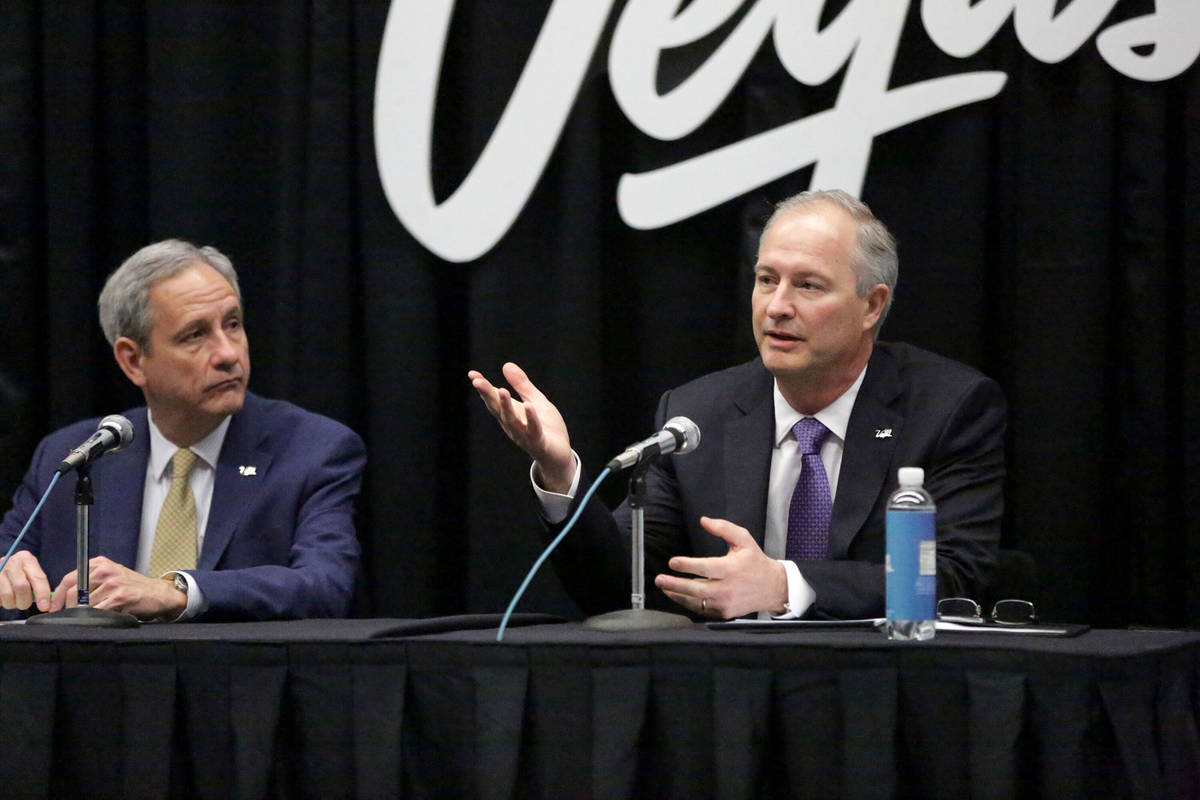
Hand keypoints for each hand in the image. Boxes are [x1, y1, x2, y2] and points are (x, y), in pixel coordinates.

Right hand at [0, 550, 52, 611]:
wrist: (2, 566)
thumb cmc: (20, 572)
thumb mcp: (31, 571)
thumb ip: (39, 584)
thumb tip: (46, 604)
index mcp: (26, 559)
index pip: (37, 578)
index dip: (42, 594)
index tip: (45, 607)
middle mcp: (12, 563)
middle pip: (21, 587)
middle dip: (26, 601)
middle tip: (26, 604)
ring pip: (7, 595)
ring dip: (13, 603)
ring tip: (14, 600)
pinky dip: (3, 602)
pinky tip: (5, 598)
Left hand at [50, 557, 186, 619]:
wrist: (158, 593)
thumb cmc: (133, 587)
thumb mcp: (111, 576)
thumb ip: (91, 581)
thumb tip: (65, 596)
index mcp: (100, 563)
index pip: (69, 578)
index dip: (58, 595)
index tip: (53, 606)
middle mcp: (105, 570)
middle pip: (73, 591)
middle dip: (68, 607)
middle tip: (69, 615)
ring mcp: (113, 583)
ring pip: (85, 603)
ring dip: (84, 613)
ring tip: (90, 616)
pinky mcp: (120, 596)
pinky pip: (98, 610)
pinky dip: (96, 616)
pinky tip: (102, 617)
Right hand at [468, 362, 574, 491]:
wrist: (559, 454)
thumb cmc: (546, 427)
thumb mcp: (535, 400)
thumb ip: (521, 384)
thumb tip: (506, 364)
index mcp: (510, 413)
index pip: (493, 399)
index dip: (483, 387)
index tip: (472, 374)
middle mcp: (512, 424)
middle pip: (497, 408)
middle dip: (487, 395)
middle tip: (477, 381)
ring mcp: (523, 434)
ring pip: (511, 420)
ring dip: (505, 406)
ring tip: (502, 390)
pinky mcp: (538, 441)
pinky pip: (533, 429)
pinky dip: (531, 418)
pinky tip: (528, 406)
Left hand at [654, 516, 787, 618]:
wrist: (772, 588)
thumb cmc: (756, 562)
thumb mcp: (744, 540)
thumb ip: (724, 528)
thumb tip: (704, 520)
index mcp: (731, 569)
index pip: (705, 567)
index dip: (687, 565)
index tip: (672, 562)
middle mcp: (728, 588)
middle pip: (696, 588)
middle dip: (675, 584)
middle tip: (660, 579)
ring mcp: (726, 603)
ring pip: (697, 601)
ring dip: (678, 595)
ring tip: (665, 588)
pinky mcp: (725, 613)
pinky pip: (702, 609)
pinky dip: (689, 603)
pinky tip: (679, 596)